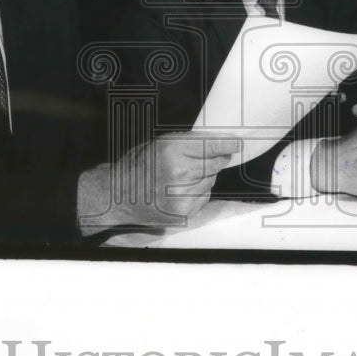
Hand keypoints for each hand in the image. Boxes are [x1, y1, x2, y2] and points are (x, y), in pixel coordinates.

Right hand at [78, 133, 239, 230]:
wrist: (119, 195)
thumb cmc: (139, 166)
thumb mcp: (161, 143)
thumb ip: (189, 143)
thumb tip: (220, 144)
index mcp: (172, 150)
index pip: (211, 146)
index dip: (227, 145)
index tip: (237, 144)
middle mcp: (179, 173)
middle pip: (215, 164)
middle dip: (213, 160)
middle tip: (198, 160)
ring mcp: (182, 195)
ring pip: (211, 181)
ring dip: (204, 177)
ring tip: (181, 177)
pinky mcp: (184, 212)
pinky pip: (203, 197)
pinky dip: (197, 192)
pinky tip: (180, 190)